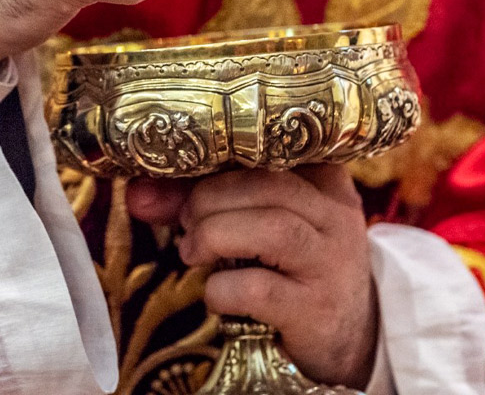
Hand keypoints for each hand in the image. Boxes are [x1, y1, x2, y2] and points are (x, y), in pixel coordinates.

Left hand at [127, 165, 377, 389]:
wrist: (348, 336)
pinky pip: (261, 288)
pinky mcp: (315, 309)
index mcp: (322, 178)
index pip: (268, 147)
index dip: (212, 157)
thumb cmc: (291, 267)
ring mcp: (330, 262)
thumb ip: (203, 203)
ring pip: (272, 228)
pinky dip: (223, 287)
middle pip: (268, 182)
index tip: (172, 171)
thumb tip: (137, 194)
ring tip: (193, 251)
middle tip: (186, 222)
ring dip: (215, 235)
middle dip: (209, 198)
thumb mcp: (258, 225)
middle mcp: (334, 214)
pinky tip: (217, 293)